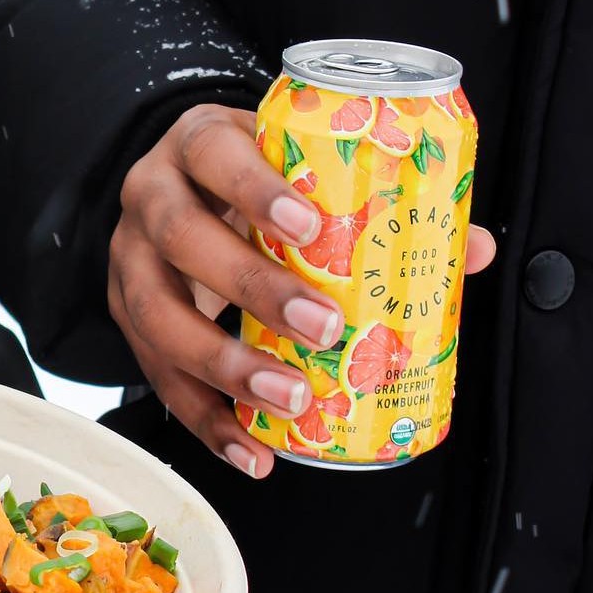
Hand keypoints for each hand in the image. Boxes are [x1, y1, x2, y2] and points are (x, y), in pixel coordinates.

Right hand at [108, 104, 495, 477]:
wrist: (183, 184)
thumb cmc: (252, 176)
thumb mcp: (298, 165)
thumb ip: (375, 200)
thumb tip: (468, 249)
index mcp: (195, 143)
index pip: (213, 153)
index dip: (254, 190)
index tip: (308, 227)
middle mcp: (149, 196)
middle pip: (181, 239)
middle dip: (252, 290)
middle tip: (322, 328)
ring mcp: (128, 258)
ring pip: (154, 314)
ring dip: (222, 365)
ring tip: (287, 399)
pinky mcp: (123, 316)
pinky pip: (156, 374)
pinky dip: (204, 418)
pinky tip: (248, 449)